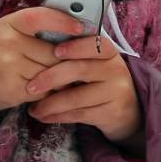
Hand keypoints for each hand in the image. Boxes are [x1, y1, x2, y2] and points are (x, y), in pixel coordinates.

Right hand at [0, 7, 83, 114]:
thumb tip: (74, 31)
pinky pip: (44, 90)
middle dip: (66, 59)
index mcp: (9, 24)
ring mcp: (10, 68)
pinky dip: (48, 90)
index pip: (41, 17)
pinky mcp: (12, 90)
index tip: (80, 28)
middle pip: (54, 51)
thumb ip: (35, 28)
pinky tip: (44, 87)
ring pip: (51, 72)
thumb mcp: (8, 30)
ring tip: (59, 76)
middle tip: (75, 60)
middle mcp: (9, 44)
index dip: (63, 21)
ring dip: (59, 77)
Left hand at [26, 36, 143, 147]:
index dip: (75, 47)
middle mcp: (116, 70)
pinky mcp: (111, 113)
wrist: (129, 111)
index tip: (54, 51)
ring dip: (50, 104)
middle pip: (81, 70)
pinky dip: (57, 116)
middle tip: (31, 86)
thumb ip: (78, 57)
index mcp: (110, 53)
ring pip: (76, 97)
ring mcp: (116, 92)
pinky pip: (79, 114)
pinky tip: (44, 116)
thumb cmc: (102, 82)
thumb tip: (41, 50)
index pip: (95, 44)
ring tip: (34, 108)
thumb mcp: (97, 65)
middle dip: (51, 78)